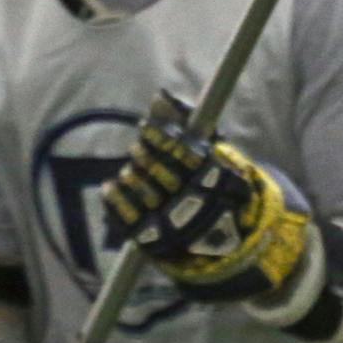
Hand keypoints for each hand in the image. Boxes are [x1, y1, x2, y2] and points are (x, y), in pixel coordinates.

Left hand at [100, 90, 311, 300]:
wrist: (227, 247)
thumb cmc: (221, 192)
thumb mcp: (217, 157)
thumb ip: (190, 124)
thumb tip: (161, 94)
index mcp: (216, 181)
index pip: (181, 151)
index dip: (159, 137)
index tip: (147, 128)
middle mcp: (195, 202)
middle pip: (158, 170)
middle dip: (144, 155)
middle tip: (138, 150)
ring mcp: (173, 225)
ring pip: (140, 190)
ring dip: (131, 175)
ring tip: (132, 169)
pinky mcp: (153, 242)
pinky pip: (125, 215)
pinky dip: (115, 198)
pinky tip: (115, 185)